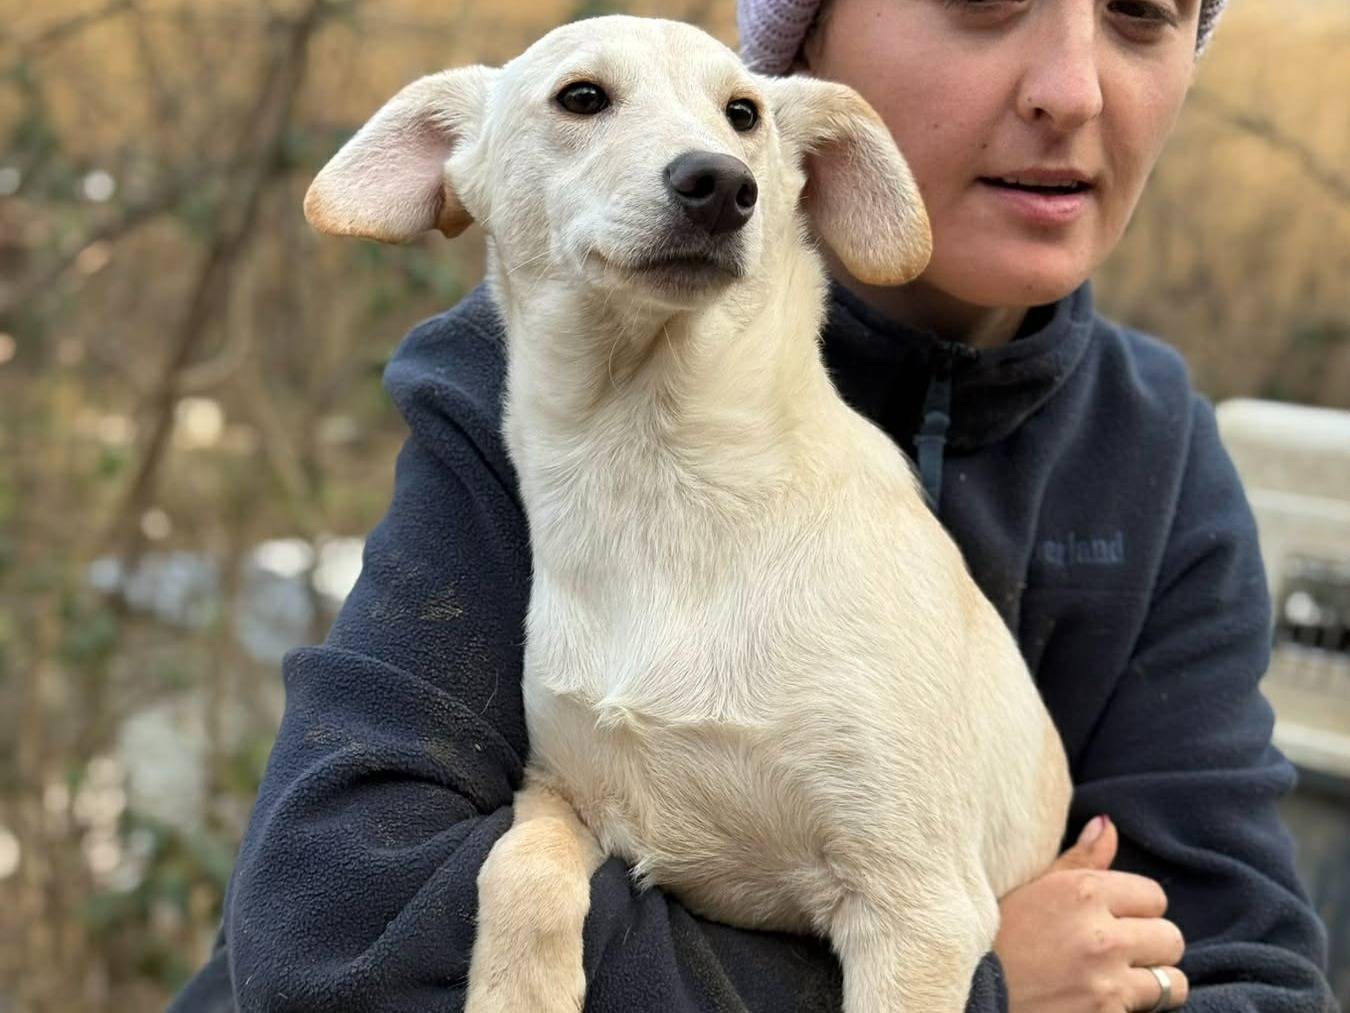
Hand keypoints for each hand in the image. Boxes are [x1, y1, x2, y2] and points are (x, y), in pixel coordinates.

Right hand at [993, 815, 1189, 1011]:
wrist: (970, 994)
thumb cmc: (998, 938)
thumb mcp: (1032, 889)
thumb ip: (1079, 860)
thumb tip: (1108, 823)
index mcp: (1082, 891)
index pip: (1153, 896)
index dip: (1136, 910)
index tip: (1113, 922)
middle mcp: (1100, 934)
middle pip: (1170, 938)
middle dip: (1150, 947)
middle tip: (1118, 955)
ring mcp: (1105, 981)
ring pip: (1173, 981)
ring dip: (1151, 984)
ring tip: (1118, 982)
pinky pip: (1151, 1012)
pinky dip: (1131, 1009)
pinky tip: (1100, 1002)